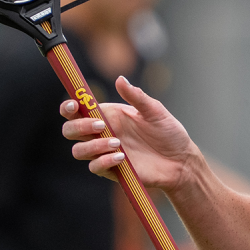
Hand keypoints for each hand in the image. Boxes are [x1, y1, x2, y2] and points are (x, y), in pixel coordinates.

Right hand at [61, 77, 199, 193]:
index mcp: (108, 115)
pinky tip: (122, 157)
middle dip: (78, 127)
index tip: (74, 105)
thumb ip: (137, 96)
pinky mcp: (112, 170)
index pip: (77, 110)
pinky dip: (104, 160)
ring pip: (78, 151)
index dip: (68, 107)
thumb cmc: (169, 133)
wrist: (181, 161)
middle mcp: (101, 134)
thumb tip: (120, 79)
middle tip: (101, 125)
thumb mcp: (155, 111)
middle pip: (70, 131)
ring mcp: (104, 153)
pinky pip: (95, 167)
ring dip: (92, 145)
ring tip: (117, 142)